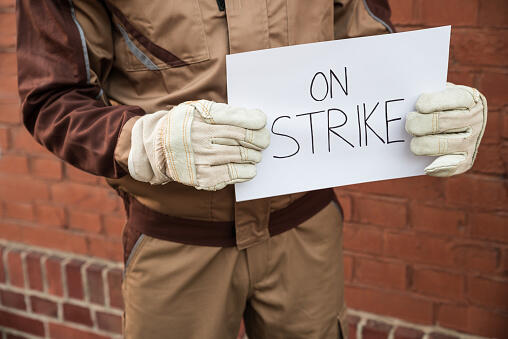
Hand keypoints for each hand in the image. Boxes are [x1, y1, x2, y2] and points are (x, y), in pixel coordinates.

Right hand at [128, 100, 269, 189]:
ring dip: (254, 156)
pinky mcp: (202, 177)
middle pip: (242, 138)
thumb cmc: (184, 125)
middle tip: (263, 141)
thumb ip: (226, 112)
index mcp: (200, 117)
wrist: (155, 148)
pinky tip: (248, 168)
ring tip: (254, 155)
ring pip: (241, 156)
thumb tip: (257, 118)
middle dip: (259, 140)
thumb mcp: (198, 109)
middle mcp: (200, 137)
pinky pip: (232, 174)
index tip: (262, 123)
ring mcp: (201, 159)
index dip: (255, 122)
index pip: (237, 119)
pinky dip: (246, 172)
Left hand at [405, 83, 486, 176]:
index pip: (449, 99)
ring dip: (419, 145)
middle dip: (416, 124)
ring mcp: (472, 140)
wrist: (458, 118)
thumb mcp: (438, 90)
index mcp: (469, 97)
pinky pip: (452, 167)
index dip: (427, 103)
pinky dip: (436, 168)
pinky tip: (426, 166)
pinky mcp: (467, 159)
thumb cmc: (440, 102)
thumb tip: (405, 102)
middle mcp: (475, 119)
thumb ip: (427, 94)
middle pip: (439, 123)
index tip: (418, 106)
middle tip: (409, 124)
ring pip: (440, 145)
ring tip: (414, 141)